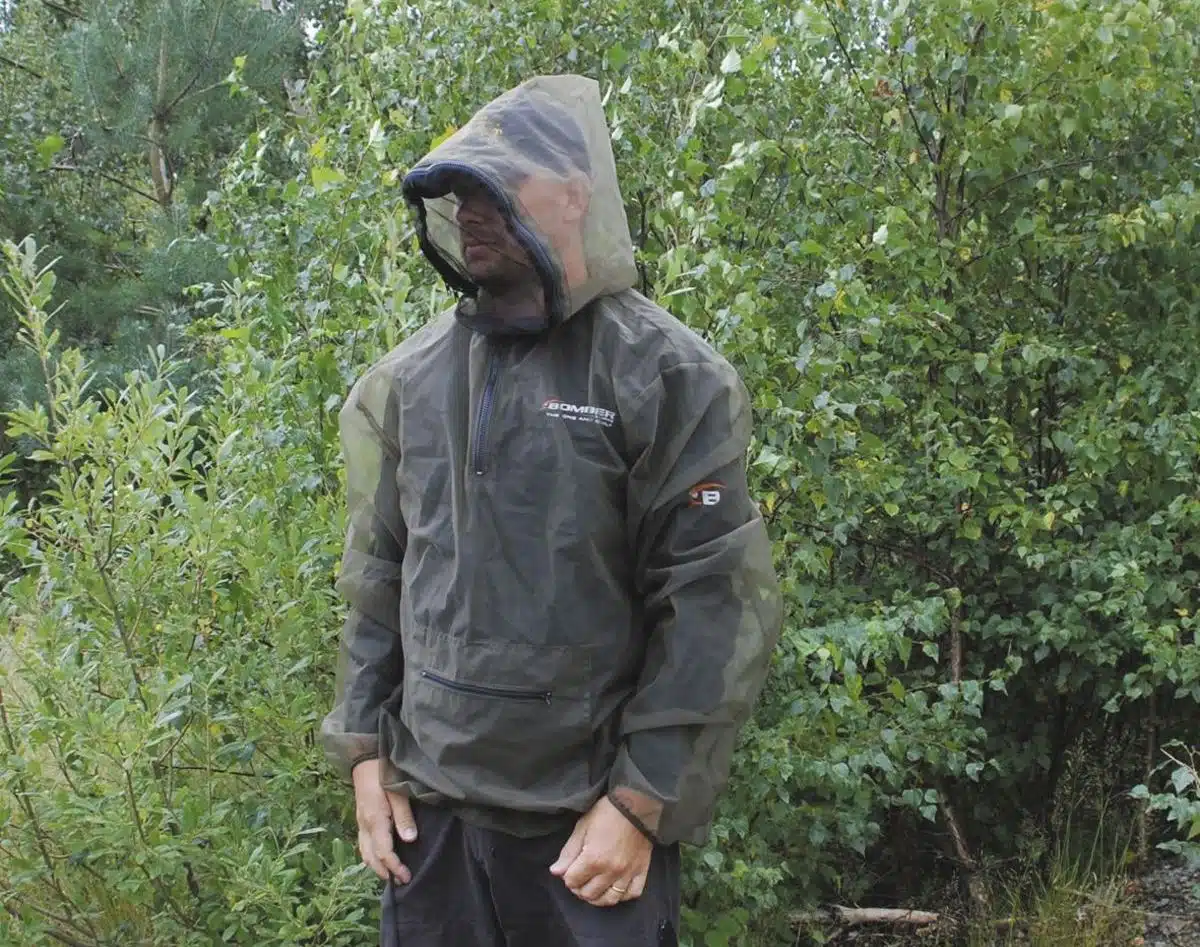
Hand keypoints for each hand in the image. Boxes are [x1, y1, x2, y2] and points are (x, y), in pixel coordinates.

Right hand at [352, 758, 417, 882]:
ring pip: (364, 853)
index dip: (394, 867)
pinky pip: (363, 845)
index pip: (384, 852)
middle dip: (385, 872)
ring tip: (391, 874)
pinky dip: (371, 856)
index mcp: (375, 821)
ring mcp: (360, 823)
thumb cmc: (383, 773)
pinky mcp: (360, 819)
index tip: (406, 876)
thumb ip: (404, 816)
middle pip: (371, 857)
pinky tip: (379, 858)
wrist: (364, 760)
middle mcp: (364, 826)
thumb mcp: (398, 793)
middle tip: (401, 881)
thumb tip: (410, 840)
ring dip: (376, 866)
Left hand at [549, 795, 652, 906]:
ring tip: (594, 887)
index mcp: (593, 859)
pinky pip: (632, 894)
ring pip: (609, 899)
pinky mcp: (641, 871)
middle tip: (580, 877)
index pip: (572, 881)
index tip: (570, 868)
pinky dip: (622, 896)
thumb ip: (568, 852)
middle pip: (589, 894)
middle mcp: (610, 871)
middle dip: (579, 888)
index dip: (567, 876)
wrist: (637, 804)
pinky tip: (615, 887)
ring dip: (598, 897)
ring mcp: (627, 873)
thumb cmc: (607, 812)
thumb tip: (556, 872)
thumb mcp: (582, 827)